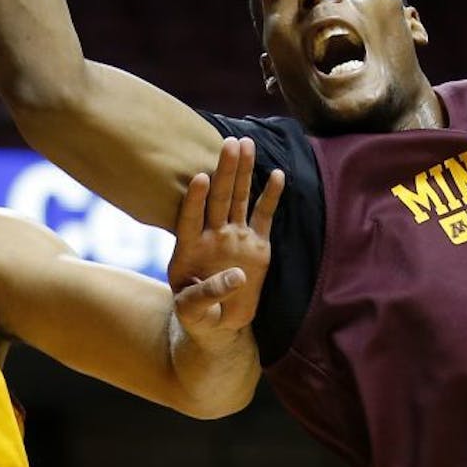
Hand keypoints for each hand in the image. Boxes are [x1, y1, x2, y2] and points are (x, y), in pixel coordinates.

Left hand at [169, 136, 283, 342]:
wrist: (217, 324)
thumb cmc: (197, 316)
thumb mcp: (191, 312)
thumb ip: (205, 295)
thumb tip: (236, 277)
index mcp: (189, 249)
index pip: (189, 219)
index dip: (194, 200)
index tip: (200, 178)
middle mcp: (212, 236)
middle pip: (218, 198)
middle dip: (225, 171)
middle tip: (230, 143)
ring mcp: (234, 237)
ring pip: (239, 199)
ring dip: (243, 172)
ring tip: (247, 144)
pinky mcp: (257, 245)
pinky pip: (264, 217)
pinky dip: (271, 197)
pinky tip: (278, 174)